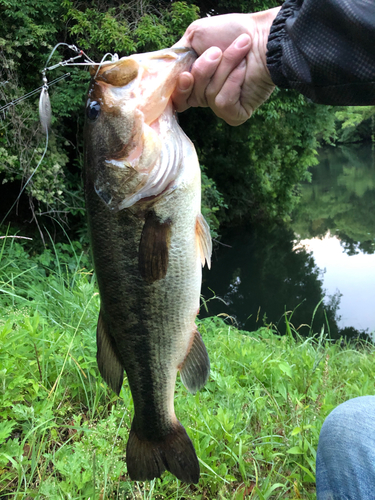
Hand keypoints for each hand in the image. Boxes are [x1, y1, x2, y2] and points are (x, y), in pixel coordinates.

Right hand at [172, 9, 280, 125]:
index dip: (178, 90)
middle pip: (190, 96)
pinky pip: (222, 103)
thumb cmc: (232, 31)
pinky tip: (244, 71)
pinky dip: (232, 82)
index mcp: (195, 81)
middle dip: (203, 70)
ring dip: (224, 69)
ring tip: (240, 51)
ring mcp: (221, 106)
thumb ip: (176, 57)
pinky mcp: (236, 114)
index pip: (177, 97)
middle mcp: (206, 96)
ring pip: (207, 96)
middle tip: (217, 51)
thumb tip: (163, 75)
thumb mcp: (195, 36)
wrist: (264, 35)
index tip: (184, 76)